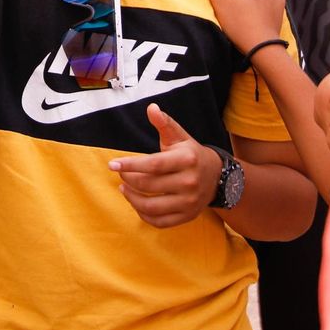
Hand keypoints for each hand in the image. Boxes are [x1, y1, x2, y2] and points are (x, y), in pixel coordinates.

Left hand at [109, 104, 218, 227]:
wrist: (217, 177)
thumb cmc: (191, 154)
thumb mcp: (180, 136)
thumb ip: (164, 123)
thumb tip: (151, 108)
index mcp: (186, 159)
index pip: (153, 164)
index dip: (130, 165)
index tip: (112, 165)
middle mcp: (189, 182)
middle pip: (149, 185)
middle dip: (129, 179)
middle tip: (120, 174)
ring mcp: (189, 202)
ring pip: (152, 207)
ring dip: (132, 199)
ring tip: (124, 189)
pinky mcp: (187, 216)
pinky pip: (160, 222)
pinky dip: (144, 216)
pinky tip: (136, 204)